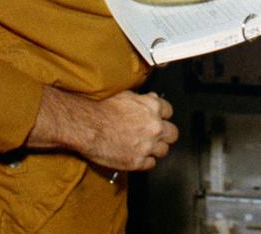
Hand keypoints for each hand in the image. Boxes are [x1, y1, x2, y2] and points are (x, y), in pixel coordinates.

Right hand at [28, 88, 177, 170]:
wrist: (87, 126)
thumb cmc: (102, 110)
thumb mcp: (126, 95)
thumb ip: (143, 100)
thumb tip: (152, 100)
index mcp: (153, 108)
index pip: (169, 112)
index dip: (163, 115)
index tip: (159, 118)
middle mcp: (154, 127)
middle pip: (172, 134)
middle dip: (165, 133)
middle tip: (157, 134)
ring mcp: (147, 146)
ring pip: (163, 150)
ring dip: (155, 148)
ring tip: (144, 146)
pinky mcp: (137, 162)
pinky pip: (150, 164)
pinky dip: (145, 161)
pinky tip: (137, 155)